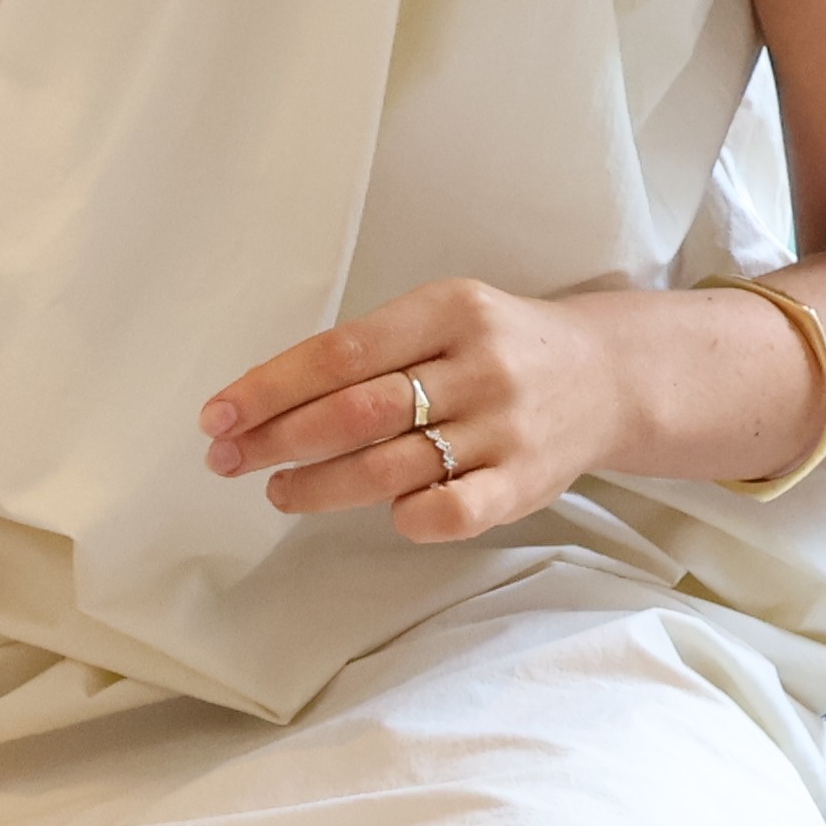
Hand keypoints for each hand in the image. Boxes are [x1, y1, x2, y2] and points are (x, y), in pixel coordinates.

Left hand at [201, 278, 630, 540]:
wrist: (609, 376)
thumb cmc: (498, 349)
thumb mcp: (443, 319)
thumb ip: (372, 352)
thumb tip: (266, 401)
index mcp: (449, 309)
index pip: (339, 352)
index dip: (269, 388)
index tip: (216, 417)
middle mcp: (479, 365)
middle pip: (356, 411)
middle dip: (277, 439)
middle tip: (226, 460)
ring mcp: (505, 427)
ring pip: (391, 467)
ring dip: (319, 486)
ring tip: (280, 490)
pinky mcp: (526, 482)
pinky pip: (450, 511)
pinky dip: (404, 516)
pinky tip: (381, 513)